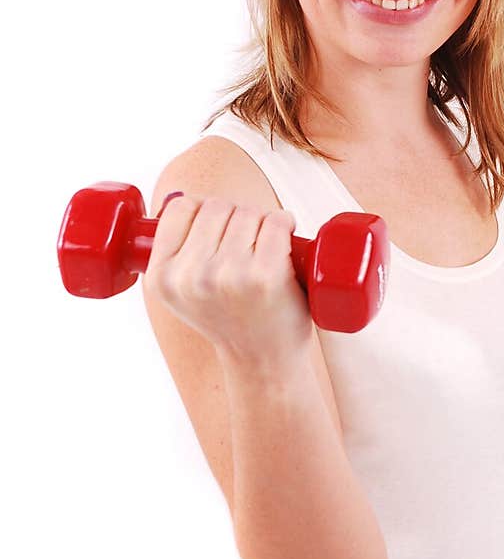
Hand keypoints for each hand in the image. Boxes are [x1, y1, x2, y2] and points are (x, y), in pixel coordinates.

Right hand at [145, 195, 312, 359]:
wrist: (263, 362)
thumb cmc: (230, 317)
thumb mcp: (183, 291)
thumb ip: (175, 251)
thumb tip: (177, 197)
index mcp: (162, 278)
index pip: (180, 207)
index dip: (204, 211)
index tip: (220, 230)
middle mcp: (191, 277)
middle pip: (217, 205)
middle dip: (237, 217)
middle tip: (248, 247)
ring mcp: (228, 276)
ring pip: (248, 211)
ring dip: (263, 222)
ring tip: (265, 252)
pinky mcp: (266, 276)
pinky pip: (277, 221)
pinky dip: (286, 224)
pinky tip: (287, 245)